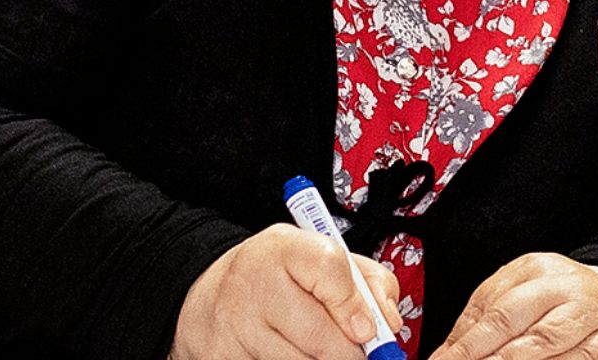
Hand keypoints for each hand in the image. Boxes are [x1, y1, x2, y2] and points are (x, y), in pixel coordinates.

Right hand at [172, 224, 404, 359]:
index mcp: (284, 248)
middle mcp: (254, 282)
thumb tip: (389, 323)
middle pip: (318, 335)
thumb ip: (365, 281)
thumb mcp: (318, 259)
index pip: (330, 269)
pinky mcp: (224, 355)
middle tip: (358, 354)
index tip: (369, 329)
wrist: (208, 295)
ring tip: (319, 350)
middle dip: (347, 353)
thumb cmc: (276, 277)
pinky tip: (292, 354)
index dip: (357, 306)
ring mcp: (236, 323)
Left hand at [430, 253, 597, 359]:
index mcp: (537, 268)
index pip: (487, 303)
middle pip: (508, 318)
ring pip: (537, 342)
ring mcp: (588, 313)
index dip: (459, 337)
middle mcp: (563, 285)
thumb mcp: (532, 298)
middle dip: (473, 350)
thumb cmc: (573, 308)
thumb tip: (449, 352)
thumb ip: (492, 319)